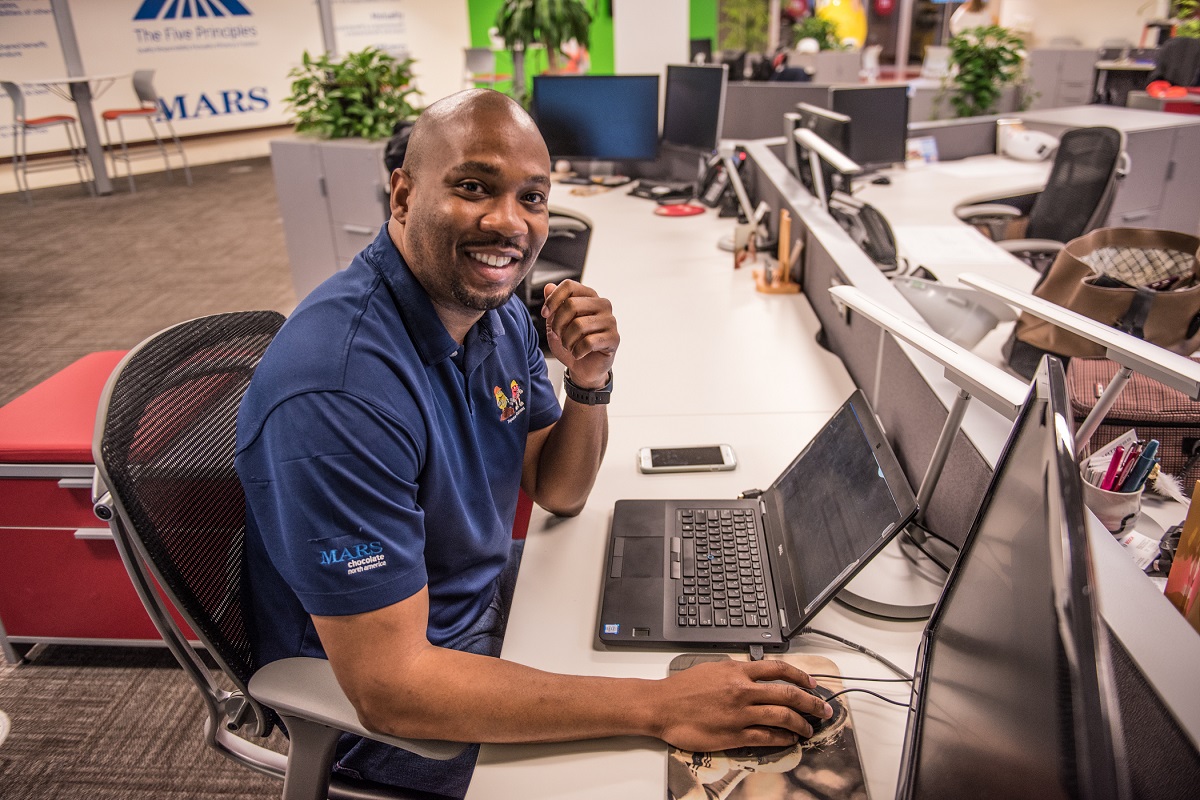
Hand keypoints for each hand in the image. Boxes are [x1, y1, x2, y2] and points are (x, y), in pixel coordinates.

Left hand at [541, 281, 618, 389]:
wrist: (584, 368)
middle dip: (558, 324)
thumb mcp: (555, 323)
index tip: (545, 314)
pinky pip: (588, 342)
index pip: (569, 286)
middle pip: (571, 305)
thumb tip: (548, 286)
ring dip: (567, 340)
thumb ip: (553, 305)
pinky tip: (578, 354)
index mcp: (589, 296)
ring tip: (568, 346)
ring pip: (578, 325)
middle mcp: (602, 304)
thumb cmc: (571, 343)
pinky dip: (577, 351)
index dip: (552, 300)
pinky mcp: (614, 338)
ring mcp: (610, 321)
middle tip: (558, 336)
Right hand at [653, 659, 831, 752]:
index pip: (778, 669)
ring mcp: (740, 713)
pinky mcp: (734, 734)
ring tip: (809, 728)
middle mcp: (742, 690)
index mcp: (738, 671)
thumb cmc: (683, 688)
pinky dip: (783, 738)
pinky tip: (790, 740)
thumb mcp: (713, 669)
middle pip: (788, 694)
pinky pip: (767, 736)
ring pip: (782, 716)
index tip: (812, 683)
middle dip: (811, 702)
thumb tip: (754, 673)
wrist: (662, 706)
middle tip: (824, 709)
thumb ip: (737, 671)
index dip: (800, 676)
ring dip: (801, 723)